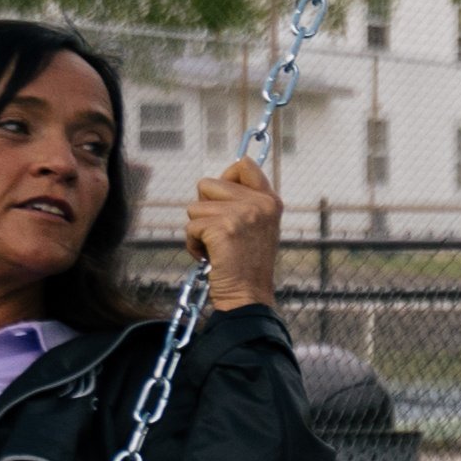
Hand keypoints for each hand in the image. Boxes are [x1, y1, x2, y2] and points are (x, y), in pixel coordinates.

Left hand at [184, 157, 280, 312]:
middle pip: (207, 184)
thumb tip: (212, 184)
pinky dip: (194, 244)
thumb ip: (243, 202)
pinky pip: (190, 227)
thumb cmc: (247, 264)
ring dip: (198, 229)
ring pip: (194, 207)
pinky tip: (211, 256)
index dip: (225, 178)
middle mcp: (260, 203)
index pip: (243, 165)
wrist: (248, 294)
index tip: (223, 199)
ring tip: (217, 246)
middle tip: (221, 231)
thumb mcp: (257, 226)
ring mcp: (243, 214)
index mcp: (270, 200)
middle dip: (204, 208)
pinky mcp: (224, 228)